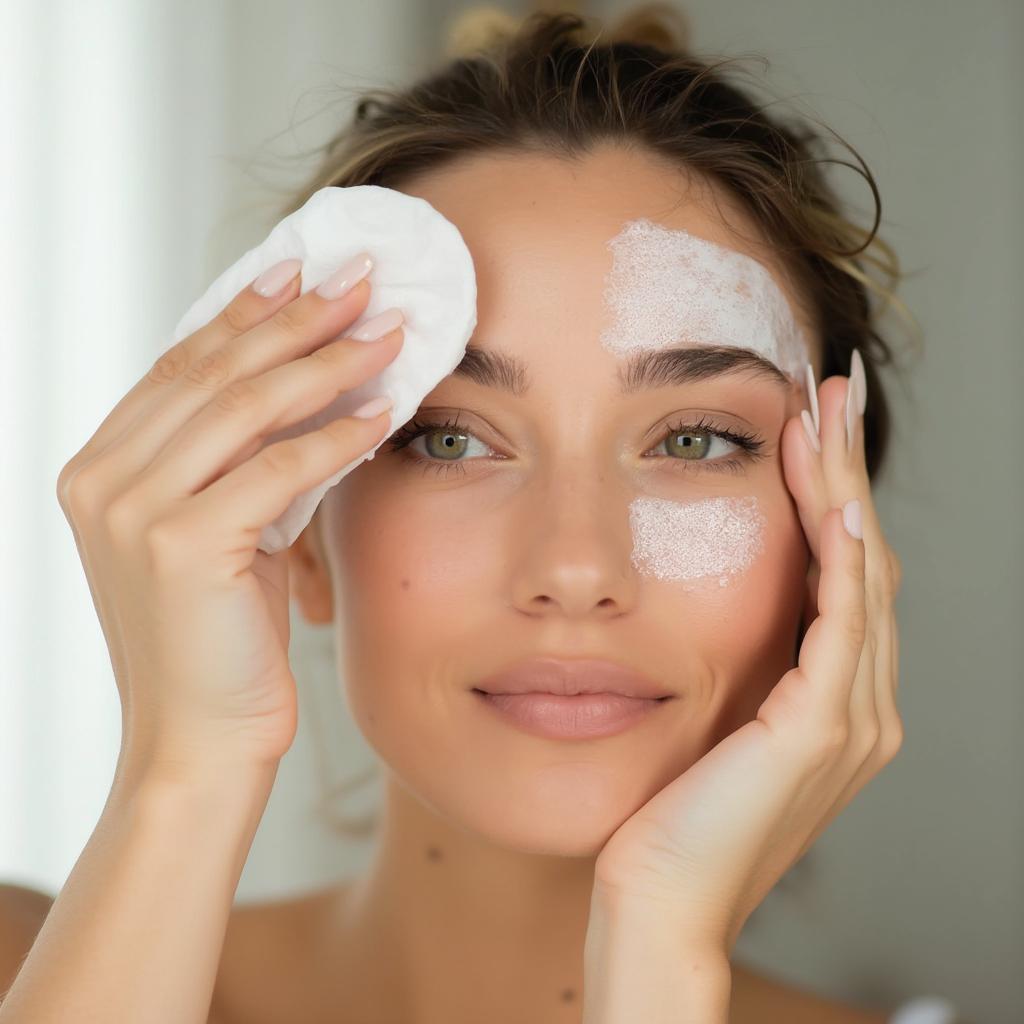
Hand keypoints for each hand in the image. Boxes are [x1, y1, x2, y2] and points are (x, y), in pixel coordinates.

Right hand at [56, 258, 403, 782]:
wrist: (201, 740)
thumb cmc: (221, 640)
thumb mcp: (225, 532)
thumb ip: (242, 462)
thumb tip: (309, 385)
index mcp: (103, 468)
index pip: (182, 365)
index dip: (245, 312)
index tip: (301, 270)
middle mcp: (104, 478)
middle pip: (214, 370)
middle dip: (295, 318)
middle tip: (360, 279)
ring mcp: (132, 510)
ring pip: (246, 407)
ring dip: (326, 363)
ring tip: (388, 333)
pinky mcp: (181, 544)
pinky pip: (278, 469)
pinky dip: (336, 438)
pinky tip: (382, 413)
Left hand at [591, 354, 903, 953]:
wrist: (657, 902)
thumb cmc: (667, 813)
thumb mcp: (707, 718)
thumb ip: (733, 665)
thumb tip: (711, 599)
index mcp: (833, 700)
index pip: (843, 572)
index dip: (832, 491)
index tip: (811, 423)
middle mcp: (860, 704)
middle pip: (863, 557)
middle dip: (848, 469)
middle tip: (833, 391)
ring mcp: (850, 719)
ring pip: (860, 575)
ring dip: (844, 489)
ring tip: (827, 414)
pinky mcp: (819, 731)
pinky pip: (841, 625)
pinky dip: (840, 558)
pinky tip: (831, 499)